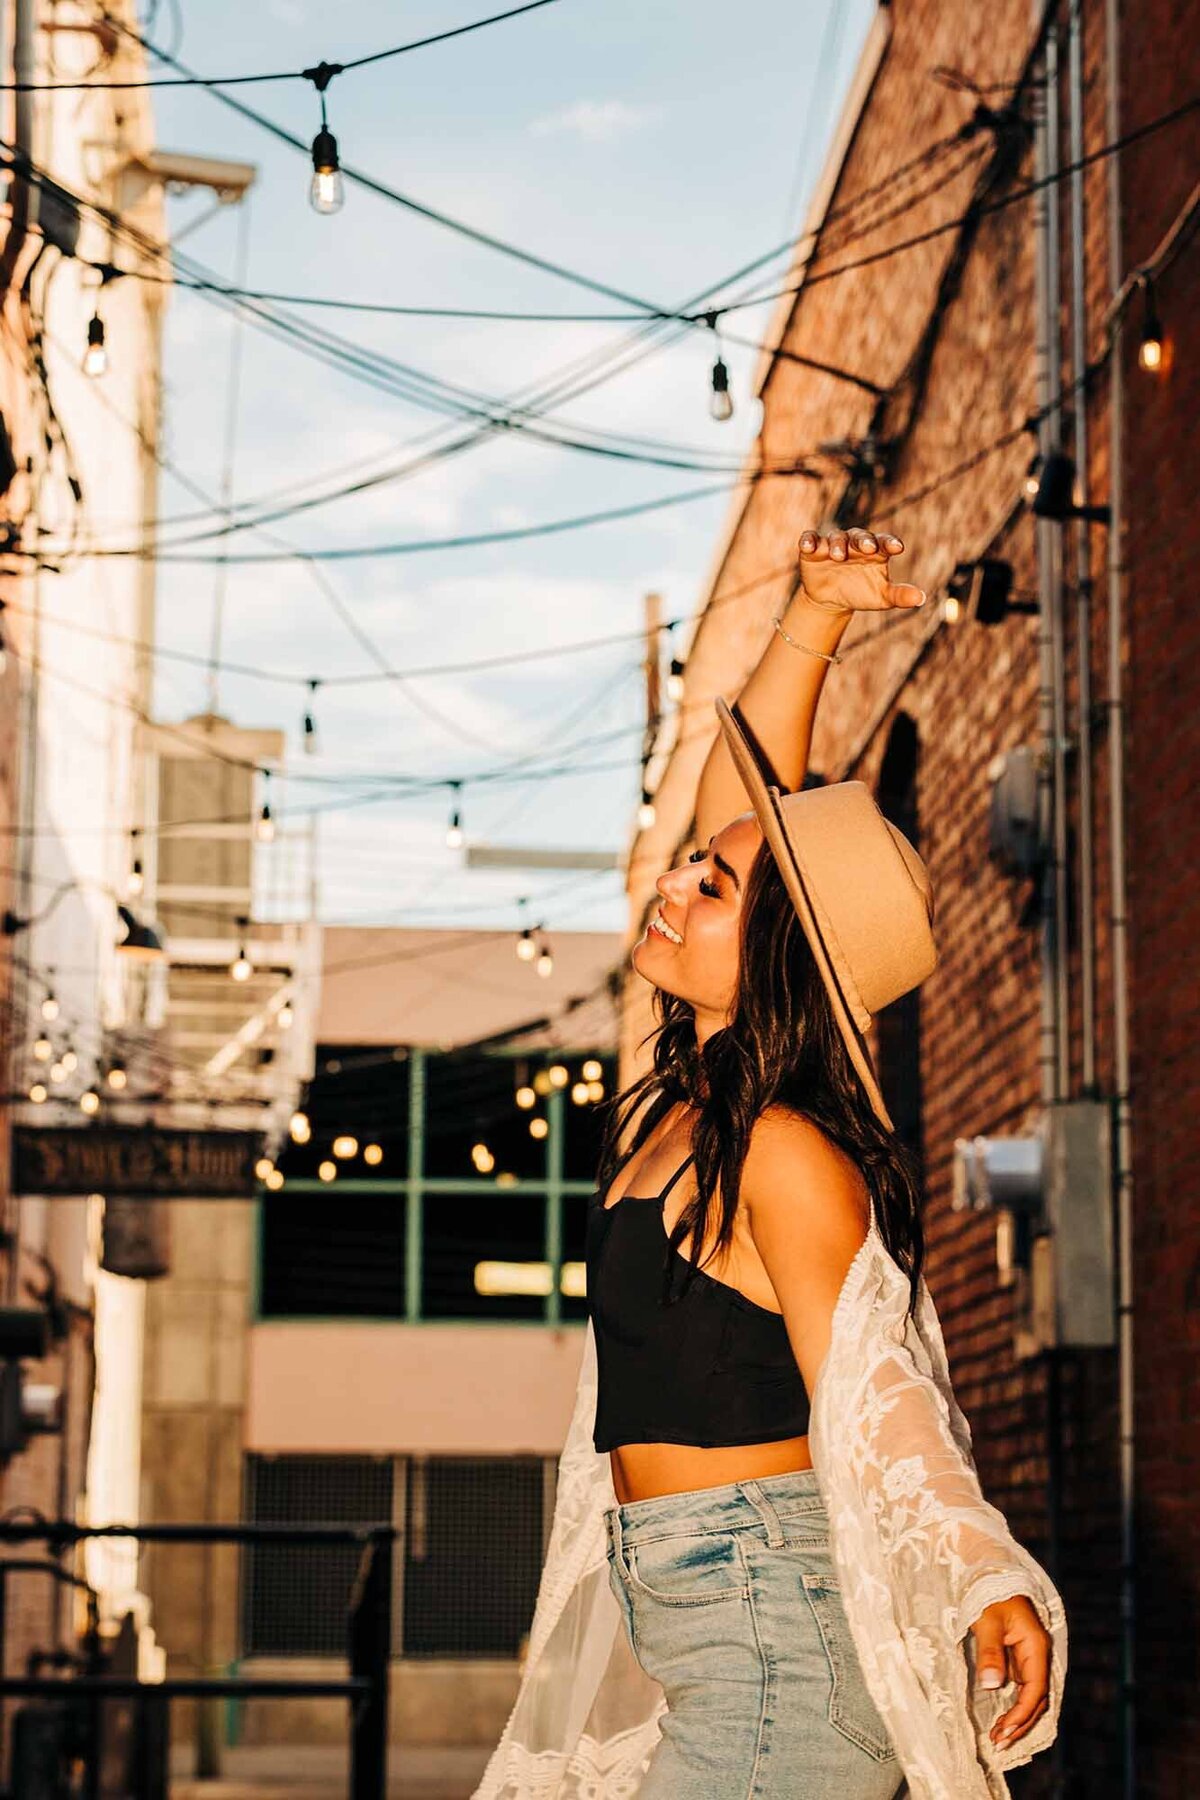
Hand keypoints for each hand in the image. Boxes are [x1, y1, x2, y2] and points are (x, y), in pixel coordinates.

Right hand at [796, 525, 925, 613]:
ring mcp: (834, 543)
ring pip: (837, 537)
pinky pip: (810, 539)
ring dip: (838, 544)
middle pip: (861, 536)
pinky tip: (808, 546)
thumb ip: (900, 595)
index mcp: (876, 551)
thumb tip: (921, 598)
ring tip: (838, 556)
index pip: (885, 542)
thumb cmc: (861, 593)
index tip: (898, 548)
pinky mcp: (813, 548)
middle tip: (868, 548)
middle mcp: (855, 543)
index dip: (890, 543)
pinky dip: (808, 540)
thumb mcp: (881, 597)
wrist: (831, 600)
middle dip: (864, 540)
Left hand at [968, 1594, 1051, 1751]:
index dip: (1021, 1713)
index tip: (1004, 1731)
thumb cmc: (988, 1594)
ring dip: (1018, 1718)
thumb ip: (990, 1652)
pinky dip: (1014, 1705)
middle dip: (1020, 1723)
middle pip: (1037, 1698)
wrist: (989, 1574)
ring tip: (999, 1737)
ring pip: (1031, 1696)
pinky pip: (1023, 1688)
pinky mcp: (1020, 1656)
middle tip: (998, 1743)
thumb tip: (993, 1686)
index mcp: (1036, 1645)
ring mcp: (1030, 1656)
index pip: (1035, 1689)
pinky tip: (1003, 1719)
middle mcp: (1038, 1654)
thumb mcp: (986, 1621)